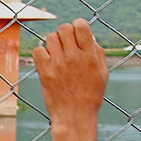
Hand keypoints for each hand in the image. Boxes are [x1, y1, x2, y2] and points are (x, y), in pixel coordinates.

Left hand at [31, 18, 107, 140]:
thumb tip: (90, 37)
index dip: (78, 25)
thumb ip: (97, 53)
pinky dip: (41, 52)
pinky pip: (38, 51)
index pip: (82, 26)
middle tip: (66, 43)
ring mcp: (58, 64)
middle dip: (65, 32)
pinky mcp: (45, 72)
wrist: (74, 116)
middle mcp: (74, 57)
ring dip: (53, 41)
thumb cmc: (90, 95)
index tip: (77, 32)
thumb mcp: (102, 74)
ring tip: (56, 52)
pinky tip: (47, 60)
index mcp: (90, 56)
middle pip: (64, 28)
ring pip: (50, 38)